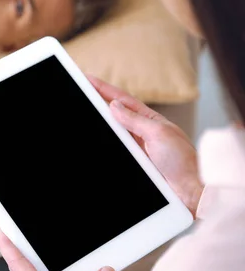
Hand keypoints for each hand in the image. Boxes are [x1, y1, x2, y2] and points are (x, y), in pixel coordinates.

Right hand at [89, 76, 202, 217]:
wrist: (191, 191)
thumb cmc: (184, 161)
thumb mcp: (159, 134)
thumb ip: (135, 120)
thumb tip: (114, 106)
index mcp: (150, 120)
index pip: (123, 100)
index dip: (104, 89)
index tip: (88, 79)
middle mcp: (142, 132)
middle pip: (114, 115)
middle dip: (96, 103)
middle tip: (79, 92)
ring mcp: (137, 148)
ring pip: (112, 133)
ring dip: (99, 124)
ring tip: (83, 114)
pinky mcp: (135, 164)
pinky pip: (116, 151)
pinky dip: (106, 144)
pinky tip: (95, 138)